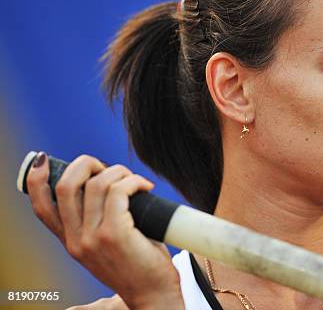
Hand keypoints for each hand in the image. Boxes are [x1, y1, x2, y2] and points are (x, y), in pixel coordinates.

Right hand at [26, 153, 184, 308]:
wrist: (154, 294)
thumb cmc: (138, 263)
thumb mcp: (107, 243)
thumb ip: (98, 219)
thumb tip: (107, 181)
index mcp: (70, 241)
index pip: (42, 207)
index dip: (37, 180)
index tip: (45, 160)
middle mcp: (76, 240)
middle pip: (66, 186)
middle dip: (87, 164)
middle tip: (110, 169)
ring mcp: (92, 238)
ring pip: (96, 183)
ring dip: (119, 172)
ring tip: (136, 181)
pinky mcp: (114, 234)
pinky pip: (119, 192)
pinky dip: (134, 181)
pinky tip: (146, 187)